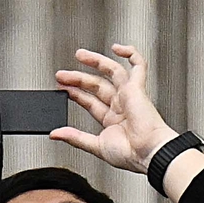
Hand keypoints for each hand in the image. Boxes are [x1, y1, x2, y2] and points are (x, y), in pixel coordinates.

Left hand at [48, 42, 177, 177]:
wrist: (148, 152)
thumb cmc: (130, 154)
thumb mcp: (95, 146)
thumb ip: (75, 138)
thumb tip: (55, 134)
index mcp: (112, 120)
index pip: (90, 101)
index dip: (76, 93)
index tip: (62, 88)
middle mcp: (121, 105)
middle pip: (96, 85)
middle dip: (78, 78)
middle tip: (62, 74)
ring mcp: (129, 95)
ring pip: (111, 71)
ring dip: (95, 62)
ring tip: (80, 55)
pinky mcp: (138, 88)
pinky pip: (139, 65)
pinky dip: (131, 54)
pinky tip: (118, 48)